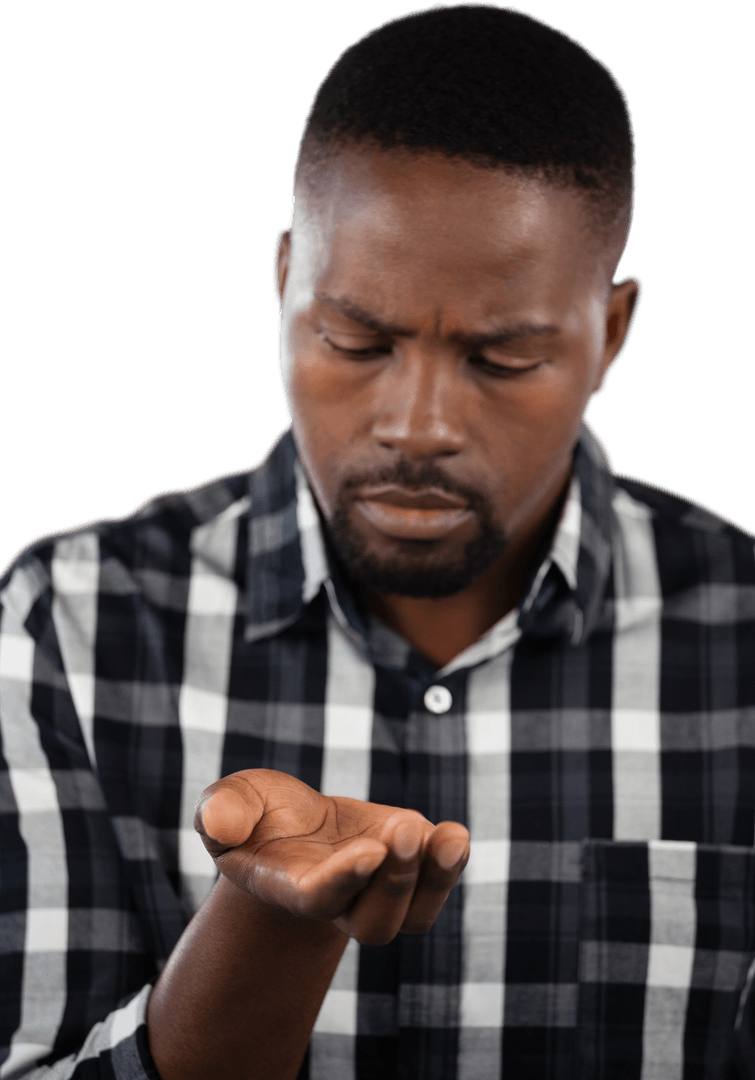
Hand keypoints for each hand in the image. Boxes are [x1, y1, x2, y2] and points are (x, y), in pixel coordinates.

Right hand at [194, 769, 469, 946]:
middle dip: (395, 881)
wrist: (294, 827)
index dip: (346, 879)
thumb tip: (220, 821)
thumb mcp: (233, 800)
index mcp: (289, 888)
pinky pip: (436, 887)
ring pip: (412, 916)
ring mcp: (377, 892)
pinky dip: (450, 865)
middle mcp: (338, 903)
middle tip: (403, 829)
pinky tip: (454, 835)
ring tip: (447, 836)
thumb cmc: (258, 814)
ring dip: (433, 879)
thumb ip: (221, 811)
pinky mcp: (409, 871)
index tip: (370, 850)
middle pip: (374, 923)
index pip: (320, 898)